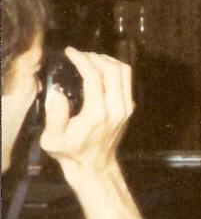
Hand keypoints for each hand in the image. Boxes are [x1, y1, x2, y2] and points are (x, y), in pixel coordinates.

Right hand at [40, 48, 133, 181]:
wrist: (94, 166)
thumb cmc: (71, 152)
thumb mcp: (53, 140)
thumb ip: (54, 116)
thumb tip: (57, 93)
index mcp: (97, 113)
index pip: (95, 77)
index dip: (82, 60)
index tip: (70, 52)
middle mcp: (116, 108)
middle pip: (113, 70)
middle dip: (95, 57)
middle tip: (80, 54)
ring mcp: (126, 107)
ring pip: (124, 72)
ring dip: (108, 60)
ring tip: (90, 58)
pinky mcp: (129, 107)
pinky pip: (127, 80)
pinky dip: (115, 69)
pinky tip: (101, 68)